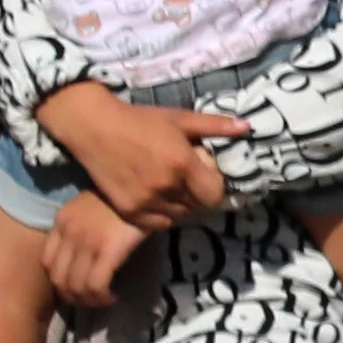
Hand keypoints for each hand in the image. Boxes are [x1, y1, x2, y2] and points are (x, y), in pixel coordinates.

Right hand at [34, 90, 242, 230]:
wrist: (94, 127)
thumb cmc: (140, 120)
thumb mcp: (179, 119)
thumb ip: (214, 126)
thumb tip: (247, 127)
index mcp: (182, 164)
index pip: (214, 195)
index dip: (214, 186)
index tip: (205, 174)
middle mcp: (167, 187)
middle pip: (197, 206)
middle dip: (197, 194)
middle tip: (186, 178)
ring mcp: (146, 202)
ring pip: (178, 216)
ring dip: (180, 205)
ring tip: (170, 186)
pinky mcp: (129, 211)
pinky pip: (157, 223)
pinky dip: (161, 214)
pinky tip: (155, 196)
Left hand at [38, 194, 148, 309]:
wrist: (146, 186)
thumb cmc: (124, 196)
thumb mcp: (93, 206)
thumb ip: (81, 226)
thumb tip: (84, 255)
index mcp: (62, 221)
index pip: (46, 262)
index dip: (59, 281)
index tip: (77, 286)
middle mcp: (69, 232)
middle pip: (58, 279)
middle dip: (73, 297)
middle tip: (91, 300)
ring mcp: (87, 242)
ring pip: (75, 286)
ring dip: (88, 301)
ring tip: (103, 300)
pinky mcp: (107, 250)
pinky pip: (95, 285)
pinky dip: (102, 297)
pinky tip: (113, 296)